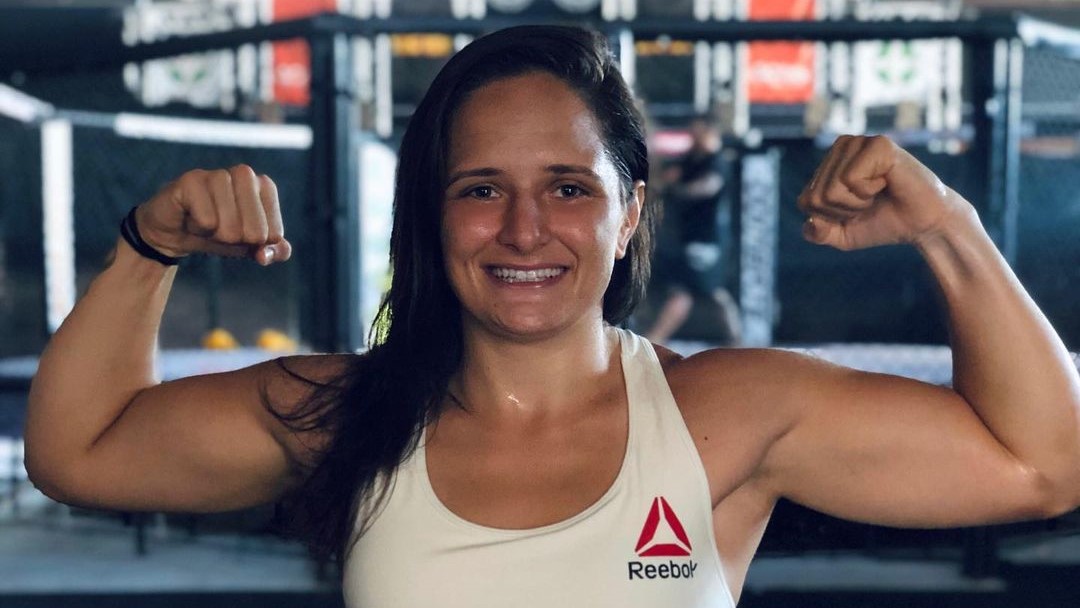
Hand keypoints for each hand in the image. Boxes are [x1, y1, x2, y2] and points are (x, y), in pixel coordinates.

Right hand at [134, 165, 290, 265]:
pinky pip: (206, 221)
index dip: (256, 244)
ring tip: (205, 223)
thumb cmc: (219, 234)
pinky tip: (190, 218)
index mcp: (265, 186)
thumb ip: (275, 252)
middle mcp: (244, 174)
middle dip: (237, 242)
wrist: (176, 232)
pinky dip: (198, 229)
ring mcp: (217, 174)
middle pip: (256, 231)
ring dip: (216, 235)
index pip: (274, 234)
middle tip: (220, 230)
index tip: (241, 234)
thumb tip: (265, 255)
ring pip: (230, 227)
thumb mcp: (252, 247)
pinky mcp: (191, 180)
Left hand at [797, 135, 971, 250]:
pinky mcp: (878, 144)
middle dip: (844, 211)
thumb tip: (811, 223)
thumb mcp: (841, 235)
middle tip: (870, 202)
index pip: (806, 201)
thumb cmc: (883, 222)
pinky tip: (886, 182)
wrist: (923, 224)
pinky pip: (851, 179)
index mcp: (829, 163)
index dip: (831, 218)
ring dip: (857, 202)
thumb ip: (818, 233)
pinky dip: (869, 191)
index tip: (856, 211)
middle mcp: (841, 146)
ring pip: (831, 188)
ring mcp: (859, 142)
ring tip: (878, 192)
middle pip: (816, 196)